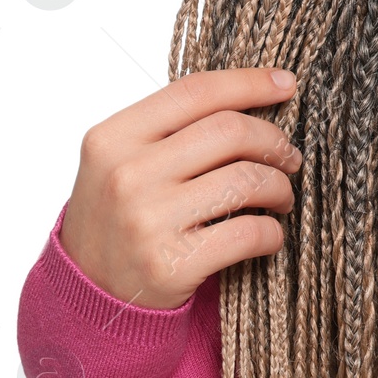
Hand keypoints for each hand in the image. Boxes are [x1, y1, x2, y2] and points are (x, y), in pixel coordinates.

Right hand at [58, 66, 302, 310]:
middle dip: (274, 141)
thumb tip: (258, 92)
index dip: (250, 82)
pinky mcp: (170, 266)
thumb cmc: (119, 216)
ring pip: (246, 179)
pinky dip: (273, 232)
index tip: (286, 84)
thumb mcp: (122, 159)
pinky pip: (249, 233)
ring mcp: (146, 221)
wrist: (88, 295)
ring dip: (280, 186)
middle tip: (289, 157)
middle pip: (230, 130)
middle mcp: (126, 175)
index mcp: (113, 137)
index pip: (197, 92)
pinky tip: (270, 233)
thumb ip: (174, 126)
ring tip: (281, 196)